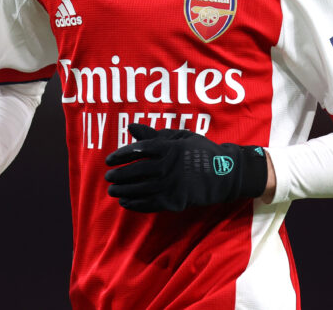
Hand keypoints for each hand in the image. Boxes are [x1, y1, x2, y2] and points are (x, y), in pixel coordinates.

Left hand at [104, 123, 267, 211]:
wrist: (224, 173)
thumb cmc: (200, 151)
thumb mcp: (180, 137)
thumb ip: (154, 135)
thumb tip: (130, 127)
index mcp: (169, 148)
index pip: (138, 150)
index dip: (121, 155)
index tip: (109, 160)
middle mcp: (168, 166)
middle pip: (136, 171)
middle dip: (119, 175)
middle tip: (107, 177)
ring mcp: (172, 185)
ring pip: (141, 189)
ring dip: (123, 190)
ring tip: (112, 191)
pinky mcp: (175, 201)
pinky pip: (150, 204)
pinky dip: (135, 204)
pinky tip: (125, 202)